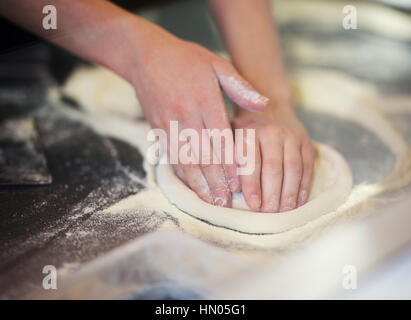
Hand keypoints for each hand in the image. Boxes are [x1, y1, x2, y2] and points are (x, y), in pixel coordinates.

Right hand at [128, 24, 268, 206]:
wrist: (146, 56)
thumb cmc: (186, 60)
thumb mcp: (217, 64)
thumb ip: (241, 87)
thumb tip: (264, 105)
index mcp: (204, 100)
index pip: (220, 139)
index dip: (229, 164)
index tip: (239, 184)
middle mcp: (186, 116)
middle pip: (203, 155)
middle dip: (215, 182)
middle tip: (226, 203)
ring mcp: (169, 124)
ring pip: (185, 160)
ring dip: (198, 184)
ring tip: (211, 202)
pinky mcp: (158, 130)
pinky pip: (170, 156)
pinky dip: (182, 174)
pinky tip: (192, 187)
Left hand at [232, 105, 314, 211]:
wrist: (271, 106)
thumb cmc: (244, 130)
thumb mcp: (230, 137)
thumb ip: (227, 159)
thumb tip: (226, 190)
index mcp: (249, 132)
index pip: (251, 160)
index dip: (252, 184)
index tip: (253, 204)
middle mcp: (272, 132)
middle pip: (273, 167)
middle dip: (272, 193)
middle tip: (269, 214)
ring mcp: (292, 137)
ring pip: (293, 168)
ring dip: (289, 193)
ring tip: (284, 212)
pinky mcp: (306, 142)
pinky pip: (307, 167)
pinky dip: (304, 187)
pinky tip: (298, 202)